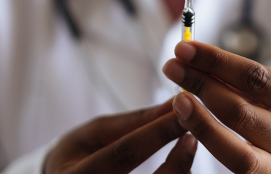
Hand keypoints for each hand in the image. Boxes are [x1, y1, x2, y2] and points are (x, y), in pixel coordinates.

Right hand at [44, 99, 197, 173]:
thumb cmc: (77, 156)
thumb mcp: (96, 133)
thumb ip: (134, 121)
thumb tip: (173, 104)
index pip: (124, 154)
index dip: (156, 133)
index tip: (181, 112)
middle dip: (177, 160)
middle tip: (193, 134)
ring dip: (180, 173)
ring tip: (188, 149)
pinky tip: (182, 168)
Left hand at [163, 41, 270, 172]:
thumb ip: (244, 80)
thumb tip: (196, 61)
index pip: (257, 79)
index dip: (216, 62)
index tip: (185, 48)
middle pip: (242, 112)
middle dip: (201, 85)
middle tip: (173, 67)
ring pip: (235, 150)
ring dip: (198, 119)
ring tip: (177, 97)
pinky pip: (231, 167)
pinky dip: (206, 142)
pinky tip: (188, 123)